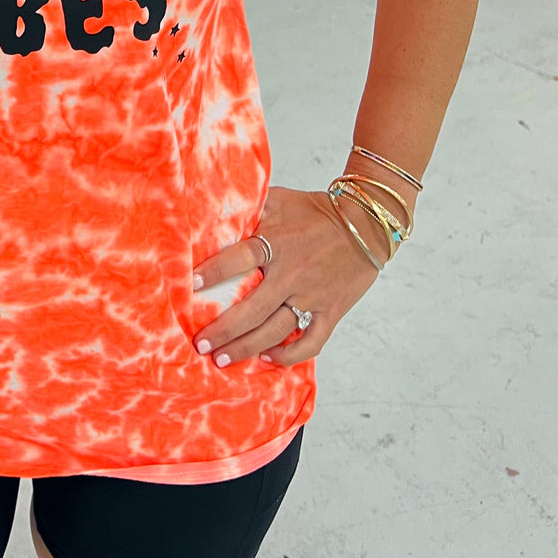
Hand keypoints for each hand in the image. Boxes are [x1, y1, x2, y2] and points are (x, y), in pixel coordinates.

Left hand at [191, 185, 380, 368]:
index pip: (239, 259)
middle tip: (199, 344)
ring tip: (222, 359)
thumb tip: (213, 206)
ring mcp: (312, 296)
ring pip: (276, 331)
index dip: (214, 272)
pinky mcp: (331, 311)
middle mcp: (292, 273)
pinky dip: (289, 356)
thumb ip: (250, 206)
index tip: (191, 286)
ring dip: (247, 348)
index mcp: (277, 242)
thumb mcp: (280, 199)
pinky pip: (311, 342)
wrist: (365, 223)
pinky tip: (268, 358)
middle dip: (223, 330)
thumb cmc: (317, 210)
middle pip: (252, 309)